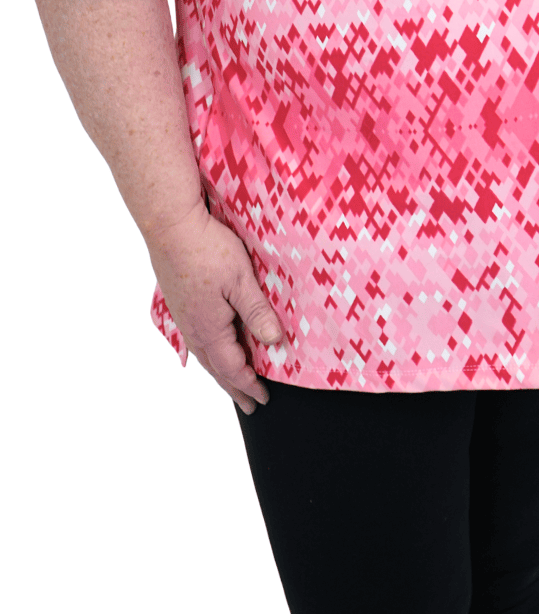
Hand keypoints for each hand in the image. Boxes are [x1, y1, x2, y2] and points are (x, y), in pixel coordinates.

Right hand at [146, 198, 283, 413]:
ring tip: (231, 383)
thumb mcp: (241, 280)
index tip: (263, 397)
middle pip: (216, 368)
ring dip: (220, 372)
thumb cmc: (207, 249)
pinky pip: (196, 339)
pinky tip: (209, 348)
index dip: (249, 384)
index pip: (233, 367)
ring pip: (204, 354)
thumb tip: (274, 342)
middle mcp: (193, 329)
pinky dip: (208, 353)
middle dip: (235, 387)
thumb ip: (257, 312)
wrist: (170, 226)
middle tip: (249, 405)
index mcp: (210, 328)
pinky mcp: (179, 302)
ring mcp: (183, 316)